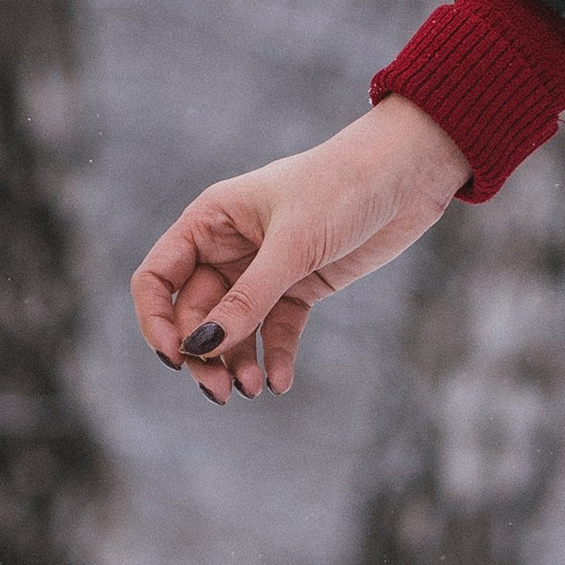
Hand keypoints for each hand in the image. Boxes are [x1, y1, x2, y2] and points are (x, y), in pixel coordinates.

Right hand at [129, 94, 469, 400]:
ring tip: (254, 390)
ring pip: (234, 328)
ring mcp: (264, 270)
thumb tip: (202, 347)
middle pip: (195, 313)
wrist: (407, 174)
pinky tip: (281, 382)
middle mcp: (228, 246)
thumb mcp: (292, 245)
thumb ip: (248, 299)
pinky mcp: (300, 287)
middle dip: (205, 353)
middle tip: (222, 390)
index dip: (157, 321)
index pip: (158, 278)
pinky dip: (276, 357)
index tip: (177, 357)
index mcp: (209, 220)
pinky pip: (276, 330)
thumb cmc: (342, 188)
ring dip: (238, 362)